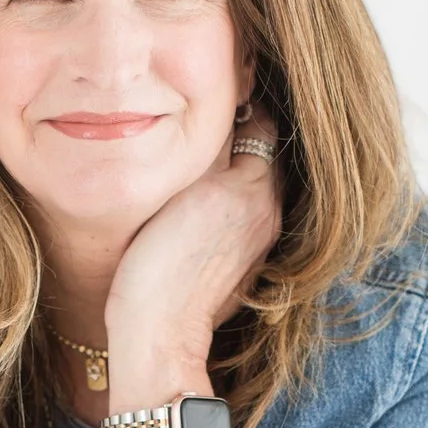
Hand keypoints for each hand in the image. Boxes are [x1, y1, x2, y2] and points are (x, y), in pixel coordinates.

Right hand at [103, 103, 283, 359]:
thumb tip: (230, 109)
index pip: (260, 126)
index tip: (211, 96)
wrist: (159, 331)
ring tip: (197, 165)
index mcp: (257, 188)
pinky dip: (227, 205)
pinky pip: (242, 220)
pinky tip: (197, 209)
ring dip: (231, 174)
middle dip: (237, 139)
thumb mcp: (184, 186)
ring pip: (252, 189)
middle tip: (200, 124)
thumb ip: (211, 145)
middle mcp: (267, 215)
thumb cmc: (160, 261)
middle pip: (261, 158)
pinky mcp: (243, 269)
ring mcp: (258, 245)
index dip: (236, 108)